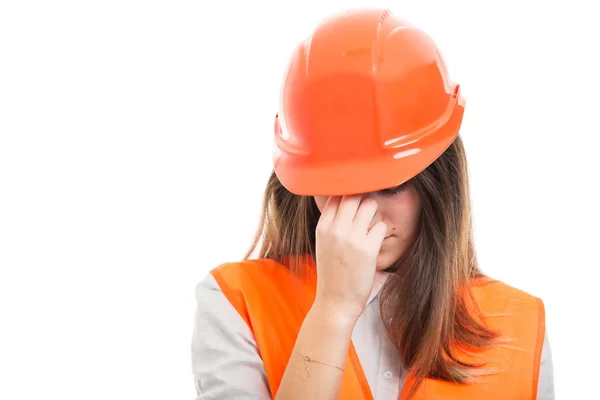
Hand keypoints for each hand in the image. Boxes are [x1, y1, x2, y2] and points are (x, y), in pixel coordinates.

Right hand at [313, 195, 386, 321]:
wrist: (335, 303)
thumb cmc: (332, 274)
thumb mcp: (323, 244)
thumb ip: (333, 224)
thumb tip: (346, 202)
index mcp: (322, 227)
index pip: (336, 194)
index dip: (348, 192)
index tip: (355, 198)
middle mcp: (335, 229)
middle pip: (354, 195)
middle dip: (363, 200)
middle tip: (367, 213)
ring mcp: (351, 238)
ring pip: (370, 205)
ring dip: (374, 214)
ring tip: (371, 227)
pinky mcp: (367, 249)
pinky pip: (381, 226)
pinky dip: (380, 232)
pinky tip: (375, 243)